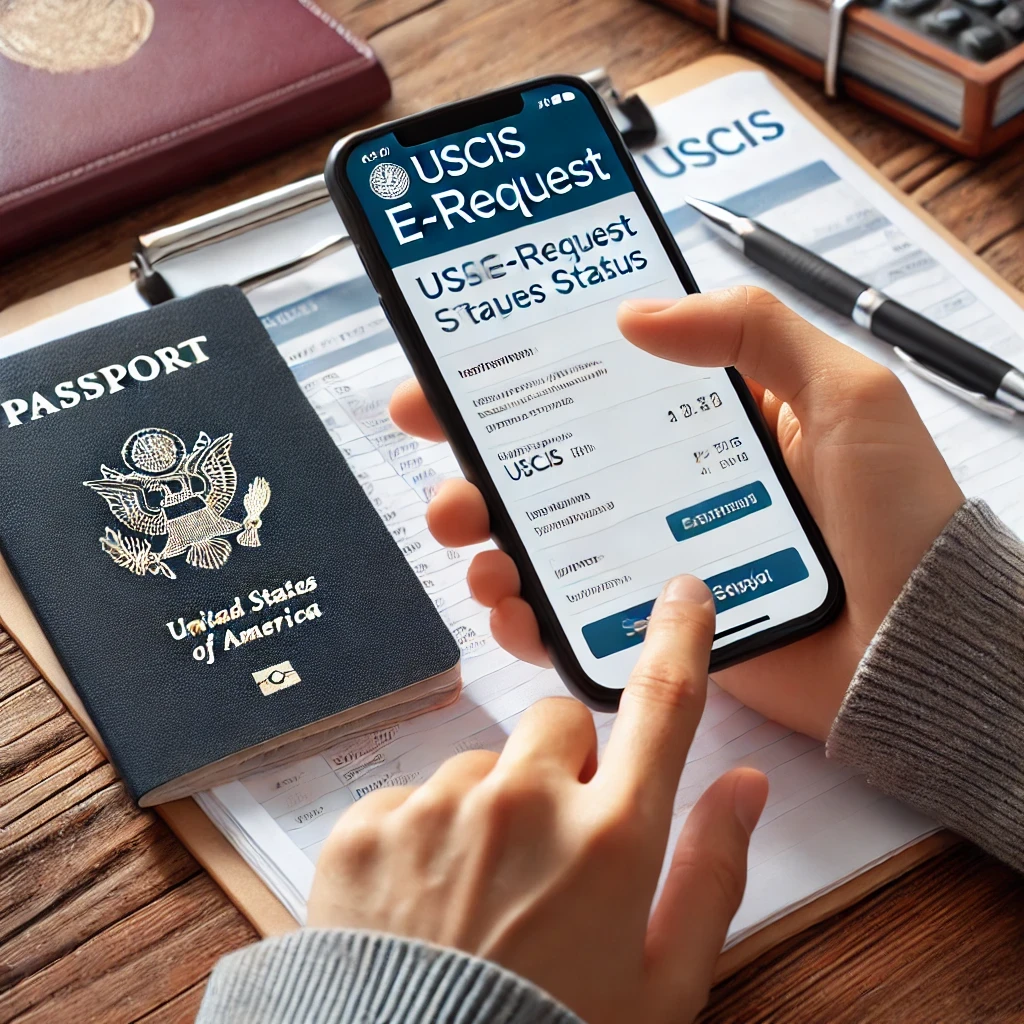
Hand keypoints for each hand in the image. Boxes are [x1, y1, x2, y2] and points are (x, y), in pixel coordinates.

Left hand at [310, 576, 768, 1023]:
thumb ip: (713, 873)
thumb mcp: (663, 987)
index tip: (681, 595)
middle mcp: (525, 803)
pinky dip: (422, 834)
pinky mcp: (368, 824)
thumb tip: (745, 785)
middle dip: (563, 768)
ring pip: (483, 765)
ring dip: (489, 810)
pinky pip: (411, 795)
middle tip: (550, 851)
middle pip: (558, 723)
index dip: (678, 640)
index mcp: (610, 840)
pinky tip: (420, 904)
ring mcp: (439, 807)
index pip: (662, 707)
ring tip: (475, 900)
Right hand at [390, 287, 963, 740]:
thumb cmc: (899, 518)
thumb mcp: (844, 393)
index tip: (450, 374)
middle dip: (476, 463)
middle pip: (549, 469)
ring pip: (543, 543)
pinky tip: (506, 601)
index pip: (593, 390)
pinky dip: (523, 614)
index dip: (517, 380)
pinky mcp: (652, 628)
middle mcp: (668, 487)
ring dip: (486, 536)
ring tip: (466, 534)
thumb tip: (636, 314)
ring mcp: (654, 559)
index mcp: (704, 423)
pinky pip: (569, 618)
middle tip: (439, 459)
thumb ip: (752, 331)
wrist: (922, 647)